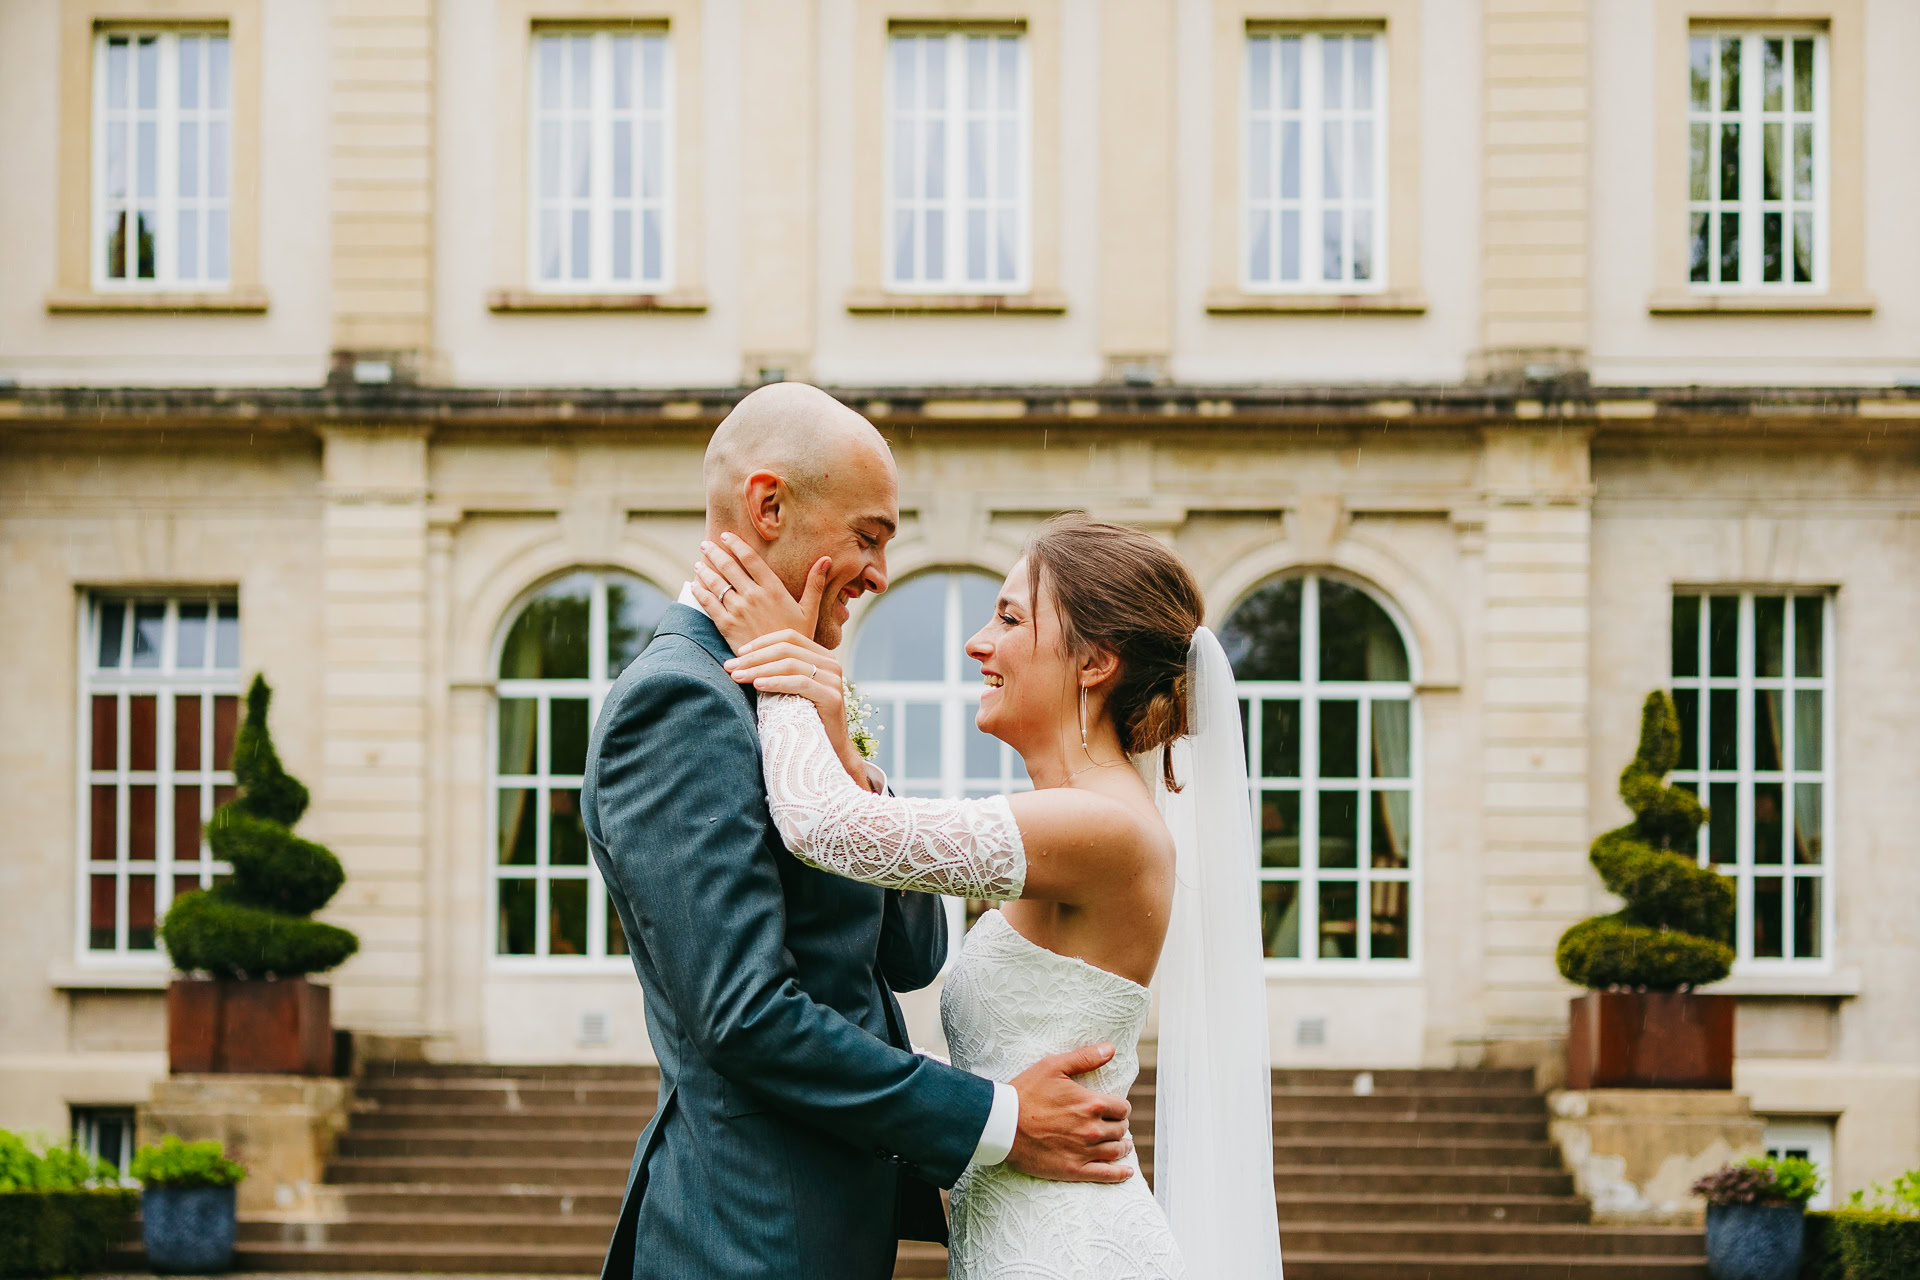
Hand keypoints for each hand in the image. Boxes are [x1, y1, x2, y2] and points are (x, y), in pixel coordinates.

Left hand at [691, 533, 827, 651]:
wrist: (782, 668)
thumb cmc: (798, 639)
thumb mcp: (810, 611)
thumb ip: (815, 584)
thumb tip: (827, 559)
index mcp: (774, 589)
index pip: (751, 559)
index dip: (736, 545)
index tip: (726, 535)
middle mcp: (754, 596)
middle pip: (729, 567)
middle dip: (715, 553)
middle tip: (706, 544)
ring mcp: (739, 610)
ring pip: (716, 583)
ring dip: (705, 570)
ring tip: (699, 563)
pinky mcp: (726, 625)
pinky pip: (709, 604)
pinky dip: (700, 592)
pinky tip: (695, 585)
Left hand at [719, 632, 869, 788]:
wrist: (829, 749)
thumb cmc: (804, 718)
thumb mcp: (790, 688)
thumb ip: (778, 670)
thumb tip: (742, 658)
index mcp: (821, 656)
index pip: (789, 637)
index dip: (761, 642)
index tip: (738, 653)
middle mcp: (830, 663)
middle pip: (786, 649)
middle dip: (754, 657)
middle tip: (731, 667)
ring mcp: (833, 679)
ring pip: (790, 664)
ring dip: (759, 669)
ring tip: (738, 677)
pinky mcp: (832, 697)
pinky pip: (799, 683)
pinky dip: (776, 682)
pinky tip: (758, 685)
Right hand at [1005, 1043, 1135, 1184]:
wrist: (1002, 1124)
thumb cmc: (1025, 1092)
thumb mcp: (1053, 1066)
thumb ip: (1085, 1057)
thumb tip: (1111, 1048)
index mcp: (1090, 1103)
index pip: (1122, 1108)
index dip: (1120, 1107)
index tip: (1114, 1108)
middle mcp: (1092, 1129)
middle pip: (1121, 1129)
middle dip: (1119, 1125)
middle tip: (1114, 1125)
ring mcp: (1084, 1151)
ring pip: (1116, 1151)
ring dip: (1122, 1146)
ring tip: (1123, 1144)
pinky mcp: (1073, 1170)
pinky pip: (1105, 1175)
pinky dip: (1120, 1173)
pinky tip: (1126, 1171)